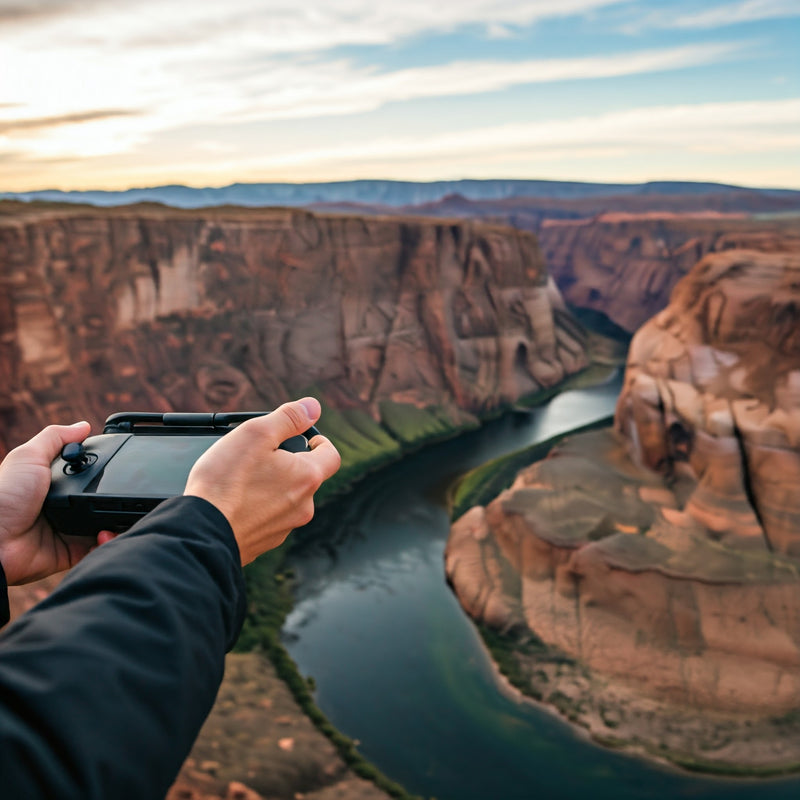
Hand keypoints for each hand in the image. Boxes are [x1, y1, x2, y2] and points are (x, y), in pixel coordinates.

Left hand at [0, 423, 114, 585]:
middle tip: (126, 494)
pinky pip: (98, 548)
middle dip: (116, 497)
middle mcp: (63, 506)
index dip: (105, 470)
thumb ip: (55, 438)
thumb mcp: (28, 456)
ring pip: (105, 523)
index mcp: (54, 484)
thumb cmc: (4, 496)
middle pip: (100, 498)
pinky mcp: (71, 552)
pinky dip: (107, 542)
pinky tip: (105, 534)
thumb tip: (84, 425)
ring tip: (121, 517)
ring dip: (117, 521)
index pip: (88, 474)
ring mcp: (69, 529)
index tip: (121, 466)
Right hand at [184, 398, 340, 564]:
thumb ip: (289, 417)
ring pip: (286, 498)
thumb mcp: (256, 433)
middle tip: (261, 455)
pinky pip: (268, 517)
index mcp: (307, 477)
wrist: (201, 532)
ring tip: (242, 479)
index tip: (305, 437)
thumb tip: (313, 407)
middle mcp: (303, 506)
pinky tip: (235, 501)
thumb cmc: (226, 482)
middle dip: (289, 463)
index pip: (331, 456)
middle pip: (306, 477)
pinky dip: (257, 507)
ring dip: (272, 486)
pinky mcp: (265, 541)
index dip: (320, 441)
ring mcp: (284, 527)